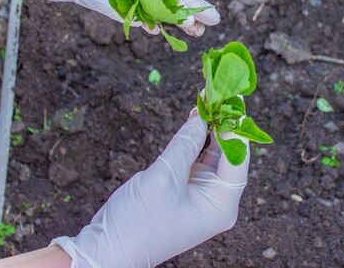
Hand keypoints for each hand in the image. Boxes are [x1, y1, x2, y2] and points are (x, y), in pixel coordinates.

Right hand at [53, 110, 248, 267]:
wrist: (105, 250)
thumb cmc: (136, 221)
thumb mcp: (163, 177)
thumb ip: (185, 144)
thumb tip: (201, 117)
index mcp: (221, 205)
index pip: (238, 158)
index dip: (235, 127)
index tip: (232, 100)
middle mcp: (217, 201)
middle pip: (228, 154)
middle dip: (222, 124)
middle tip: (220, 93)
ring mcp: (202, 195)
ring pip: (212, 154)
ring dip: (208, 128)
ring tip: (206, 99)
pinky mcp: (186, 190)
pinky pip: (196, 160)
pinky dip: (194, 140)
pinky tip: (194, 118)